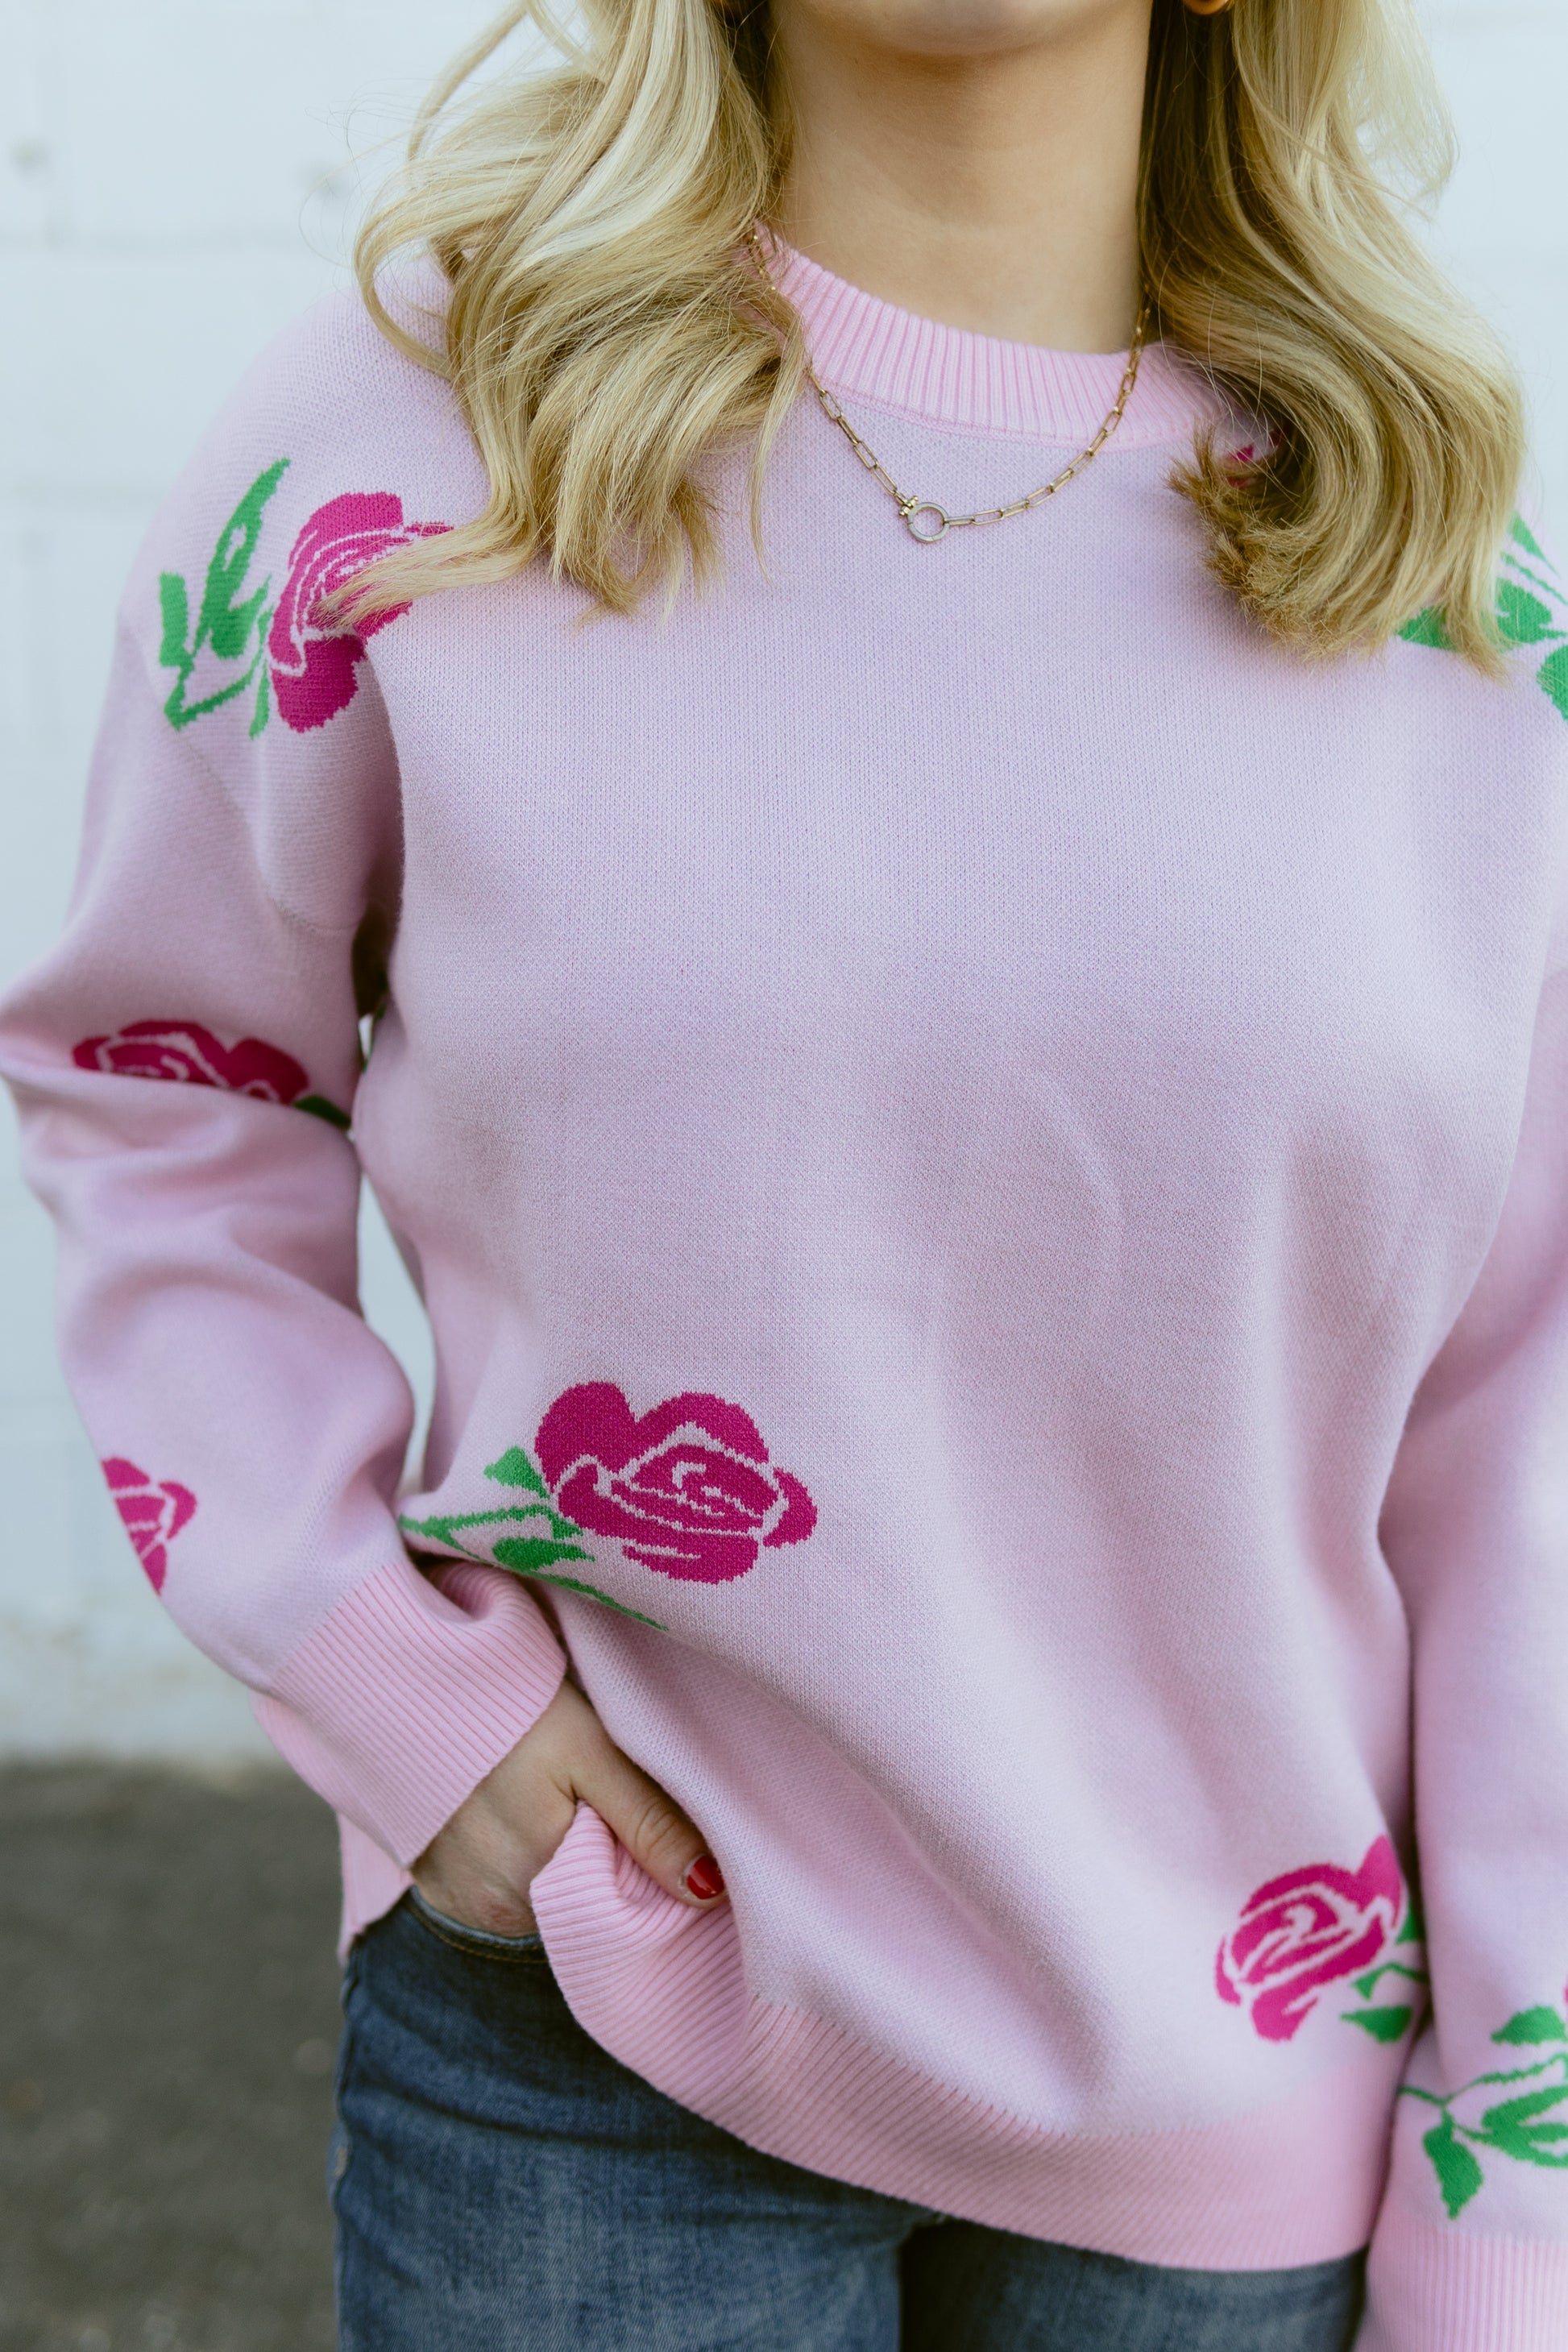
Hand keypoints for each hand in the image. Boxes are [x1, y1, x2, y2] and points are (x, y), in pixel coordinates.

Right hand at [411, 1677, 726, 1936]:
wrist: (396, 1677)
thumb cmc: (508, 1704)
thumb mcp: (591, 1750)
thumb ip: (649, 1823)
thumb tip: (709, 1892)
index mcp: (544, 1882)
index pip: (621, 1909)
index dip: (648, 1872)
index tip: (656, 1829)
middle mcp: (497, 1911)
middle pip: (579, 1907)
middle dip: (603, 1867)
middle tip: (601, 1797)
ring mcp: (460, 1903)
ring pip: (540, 1899)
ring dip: (557, 1863)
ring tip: (552, 1796)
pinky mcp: (433, 1887)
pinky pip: (495, 1892)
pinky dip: (514, 1861)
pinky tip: (512, 1808)